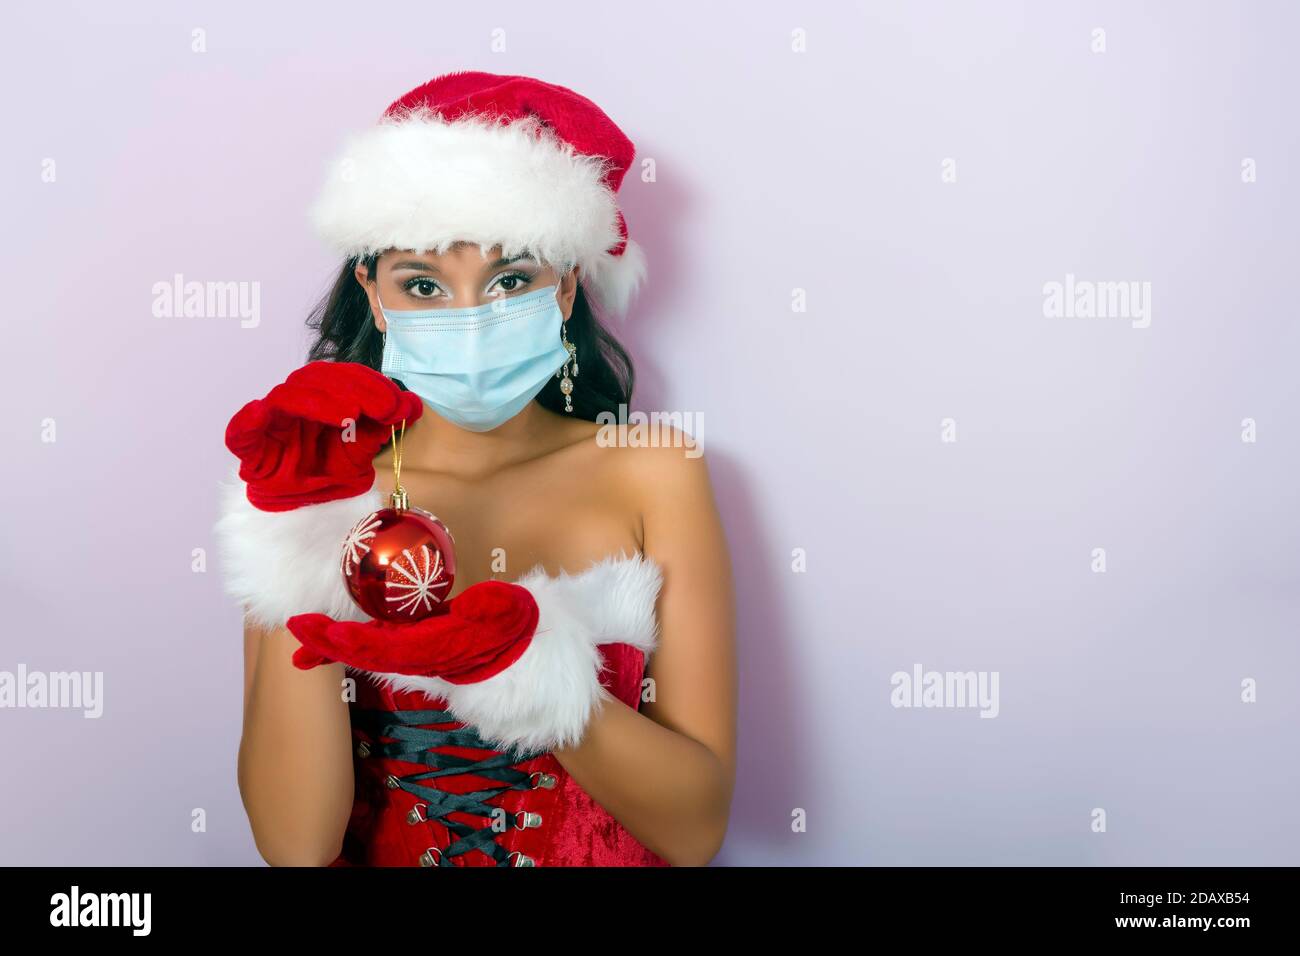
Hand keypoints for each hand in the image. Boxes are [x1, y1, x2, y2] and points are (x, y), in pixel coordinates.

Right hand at [225, 361, 422, 510]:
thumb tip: (412, 404)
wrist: (302, 510)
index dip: (371, 384)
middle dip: (352, 389)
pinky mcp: (249, 449)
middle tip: (379, 407)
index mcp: (321, 399)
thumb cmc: (328, 473)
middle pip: (316, 379)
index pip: (343, 377)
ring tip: (348, 415)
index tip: (397, 404)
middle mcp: (295, 404)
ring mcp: (271, 423)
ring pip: (285, 397)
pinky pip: (241, 432)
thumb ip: (381, 427)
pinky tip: (261, 413)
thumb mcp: (362, 451)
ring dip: (317, 401)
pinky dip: (248, 421)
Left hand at [285, 581, 539, 684]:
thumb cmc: (511, 632)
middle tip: (294, 631)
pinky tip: (329, 639)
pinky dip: (350, 645)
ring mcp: (411, 656)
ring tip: (299, 646)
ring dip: (331, 648)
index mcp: (436, 649)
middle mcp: (417, 658)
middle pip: (365, 653)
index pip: (389, 648)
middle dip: (329, 645)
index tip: (327, 632)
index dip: (358, 641)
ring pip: (365, 653)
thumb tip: (481, 599)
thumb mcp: (508, 613)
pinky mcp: (411, 649)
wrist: (518, 664)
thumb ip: (495, 606)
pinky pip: (374, 648)